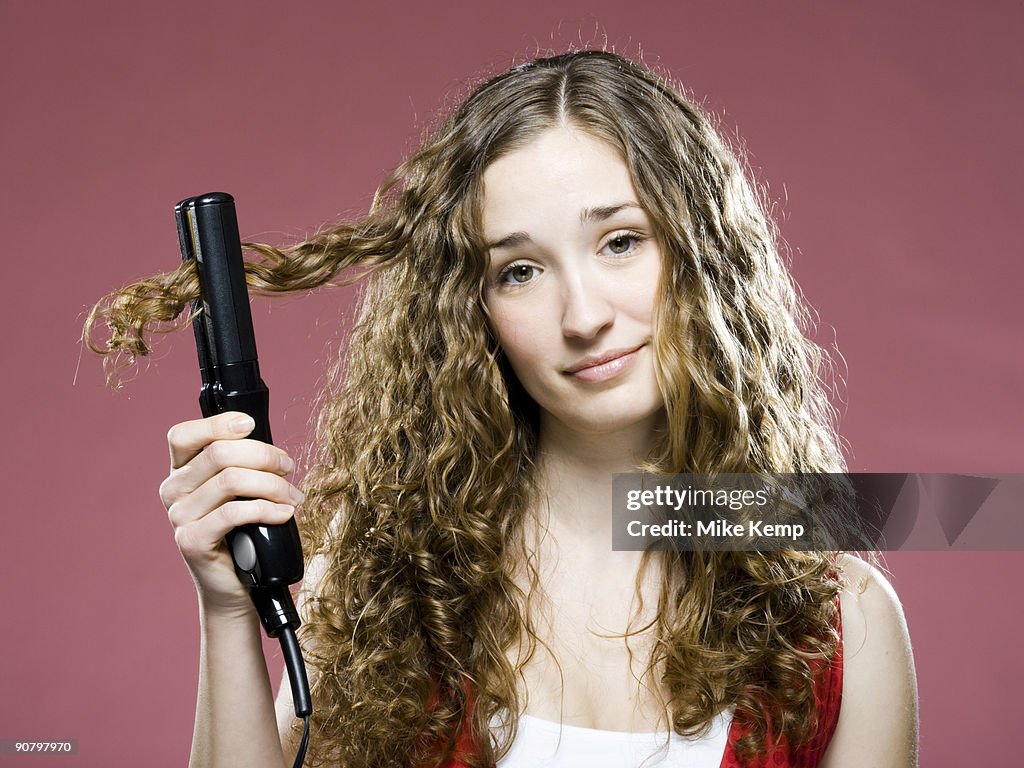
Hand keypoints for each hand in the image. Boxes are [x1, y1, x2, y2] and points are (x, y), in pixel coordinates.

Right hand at [159, 411, 303, 618]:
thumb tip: (268, 442)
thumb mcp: (241, 492)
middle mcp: (172, 490)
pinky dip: (266, 509)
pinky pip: (233, 512)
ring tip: (293, 496)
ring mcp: (178, 516)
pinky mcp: (191, 540)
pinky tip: (285, 513)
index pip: (183, 434)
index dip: (218, 424)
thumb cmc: (245, 533)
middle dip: (264, 455)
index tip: (251, 424)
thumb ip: (242, 464)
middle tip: (289, 468)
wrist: (236, 587)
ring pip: (230, 479)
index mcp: (180, 471)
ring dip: (272, 483)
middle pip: (218, 453)